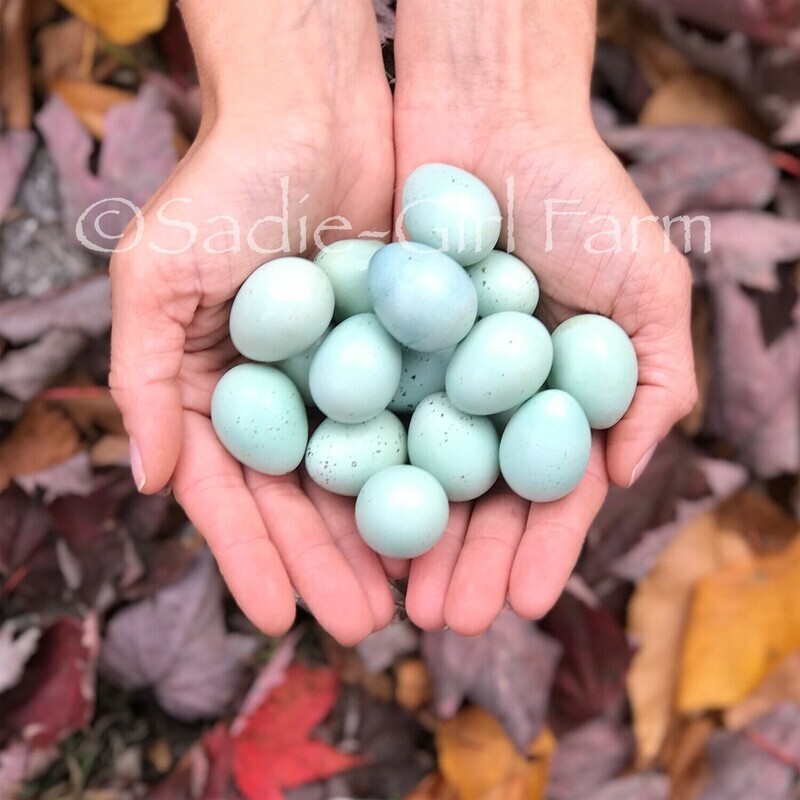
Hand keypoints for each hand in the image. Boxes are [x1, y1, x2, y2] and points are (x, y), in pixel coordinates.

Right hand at [110, 1, 396, 643]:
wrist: (317, 110)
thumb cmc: (227, 183)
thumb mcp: (159, 274)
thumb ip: (144, 376)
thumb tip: (149, 478)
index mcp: (215, 388)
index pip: (230, 490)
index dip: (250, 554)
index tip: (278, 616)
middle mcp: (280, 394)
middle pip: (302, 498)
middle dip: (328, 564)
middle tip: (363, 625)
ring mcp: (344, 378)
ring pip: (362, 474)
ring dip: (382, 537)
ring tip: (408, 598)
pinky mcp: (402, 353)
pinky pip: (413, 424)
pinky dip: (427, 473)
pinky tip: (448, 522)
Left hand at [393, 1, 696, 633]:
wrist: (490, 115)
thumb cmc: (578, 195)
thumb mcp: (646, 286)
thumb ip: (655, 381)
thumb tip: (623, 477)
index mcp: (552, 396)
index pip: (547, 487)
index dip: (539, 547)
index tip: (522, 601)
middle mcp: (486, 395)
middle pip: (476, 494)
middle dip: (466, 561)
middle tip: (446, 622)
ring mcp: (426, 375)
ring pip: (417, 471)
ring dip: (411, 537)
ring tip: (398, 599)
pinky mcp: (370, 345)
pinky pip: (364, 415)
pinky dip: (359, 468)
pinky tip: (347, 520)